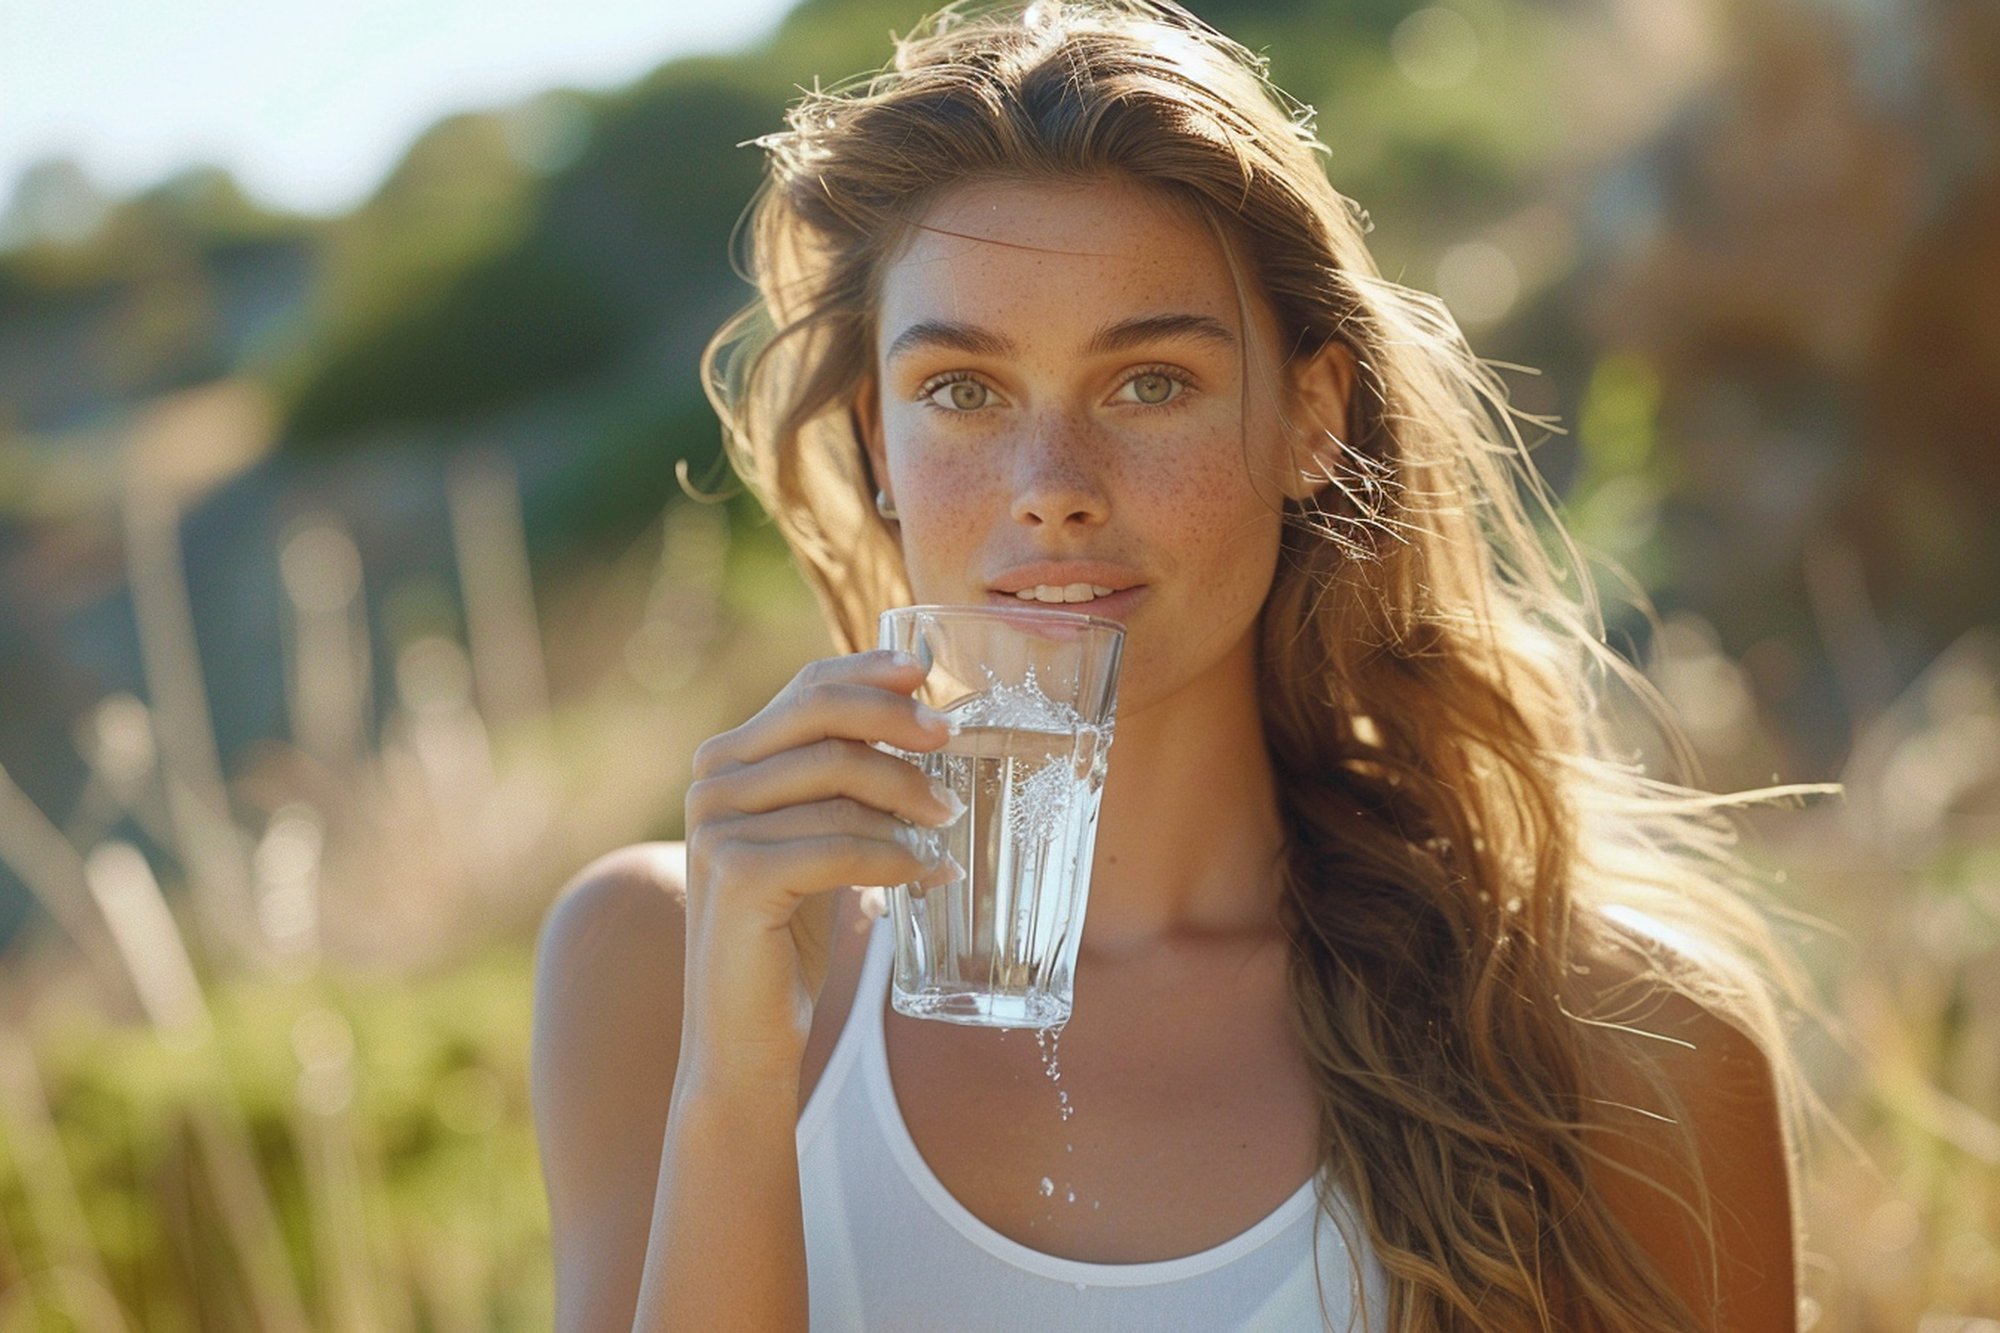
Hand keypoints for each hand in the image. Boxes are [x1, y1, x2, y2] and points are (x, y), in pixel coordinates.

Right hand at [678, 650, 964, 1084]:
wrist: (742, 1037)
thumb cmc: (789, 935)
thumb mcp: (815, 840)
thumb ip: (845, 785)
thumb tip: (928, 723)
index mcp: (726, 762)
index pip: (806, 690)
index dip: (868, 672)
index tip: (925, 671)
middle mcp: (711, 784)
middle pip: (822, 718)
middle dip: (897, 722)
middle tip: (952, 741)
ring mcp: (717, 828)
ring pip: (840, 784)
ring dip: (908, 801)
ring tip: (947, 828)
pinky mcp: (739, 875)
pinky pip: (842, 845)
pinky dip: (897, 855)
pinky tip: (928, 870)